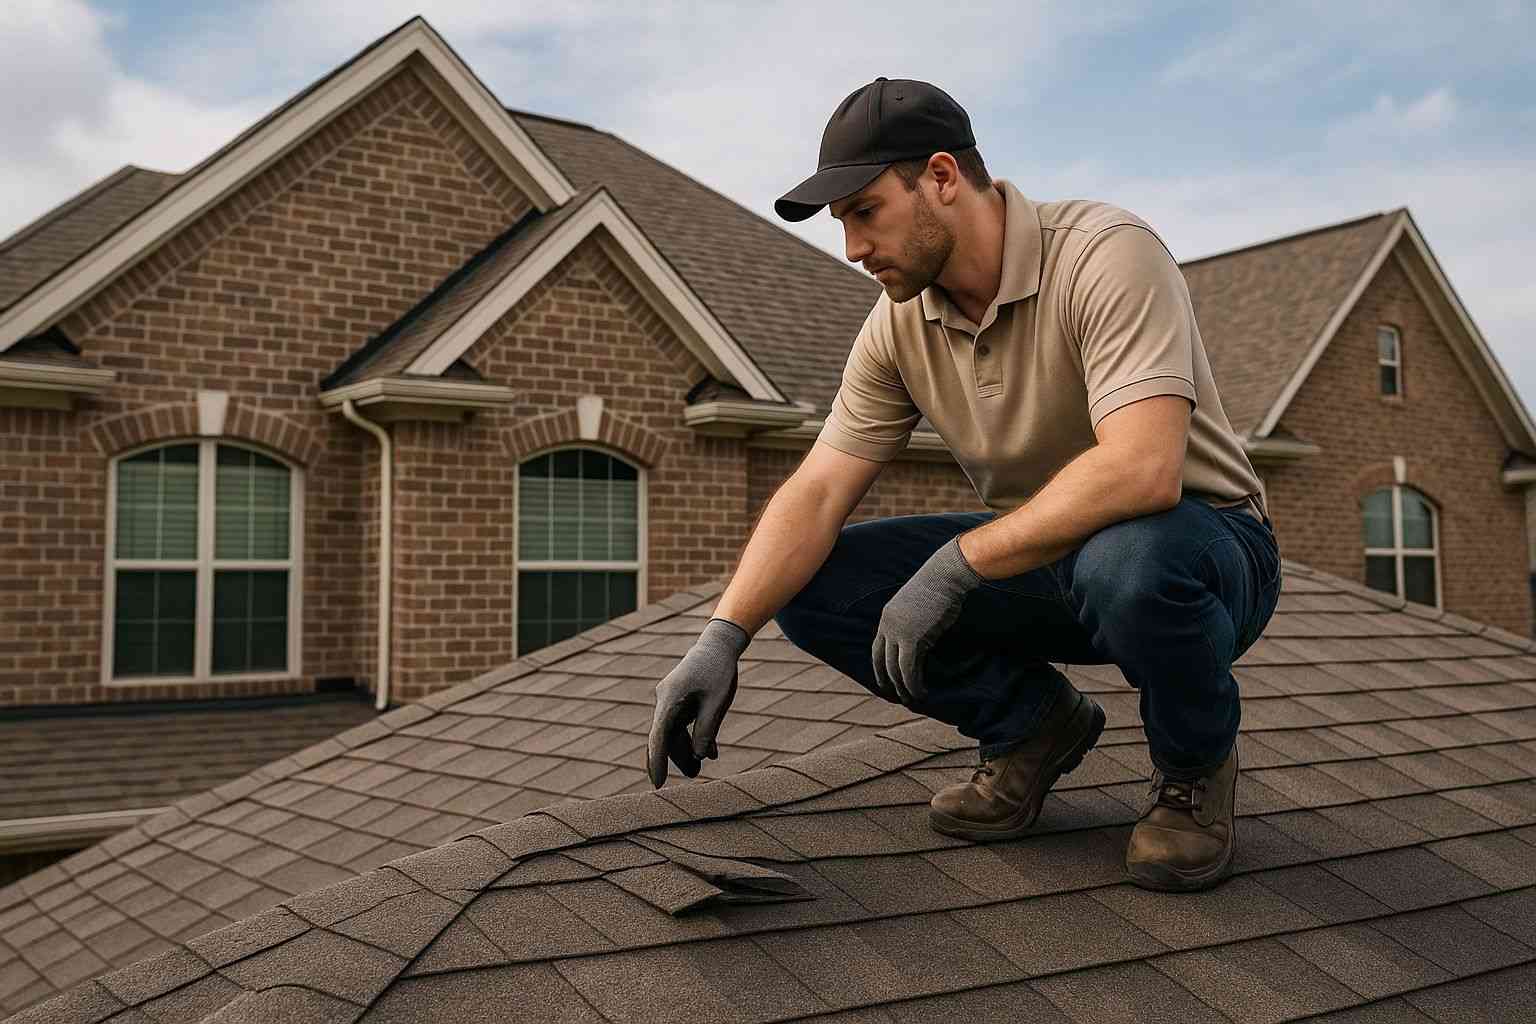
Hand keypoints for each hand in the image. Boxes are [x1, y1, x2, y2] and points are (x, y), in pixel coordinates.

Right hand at [647, 617, 750, 787]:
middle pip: (666, 737)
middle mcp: (665, 700)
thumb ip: (706, 730)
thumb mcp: (717, 702)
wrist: (718, 645)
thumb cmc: (718, 671)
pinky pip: (682, 724)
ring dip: (687, 750)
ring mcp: (671, 700)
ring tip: (700, 769)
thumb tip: (698, 757)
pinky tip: (709, 752)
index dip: (658, 761)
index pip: (659, 737)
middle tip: (693, 778)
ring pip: (674, 732)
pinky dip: (693, 737)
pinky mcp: (680, 700)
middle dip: (677, 758)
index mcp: (670, 699)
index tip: (658, 783)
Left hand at [872, 536, 984, 704]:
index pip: (877, 648)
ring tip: (911, 698)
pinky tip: (920, 691)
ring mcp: (898, 632)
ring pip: (895, 668)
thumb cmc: (939, 588)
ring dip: (903, 686)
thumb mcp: (919, 607)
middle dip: (888, 680)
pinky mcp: (912, 639)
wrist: (945, 576)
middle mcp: (887, 626)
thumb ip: (914, 624)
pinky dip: (912, 683)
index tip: (884, 681)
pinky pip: (907, 668)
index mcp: (887, 617)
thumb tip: (921, 640)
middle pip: (882, 660)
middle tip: (897, 695)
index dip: (880, 667)